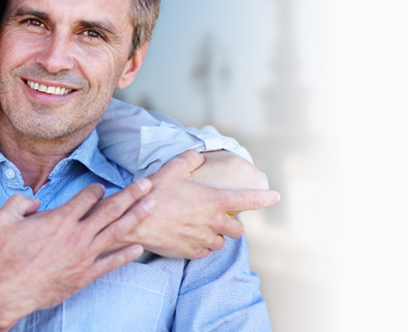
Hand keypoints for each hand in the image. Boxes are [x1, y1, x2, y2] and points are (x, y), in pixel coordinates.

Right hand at [0, 181, 155, 316]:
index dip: (96, 189)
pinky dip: (127, 255)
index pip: (87, 197)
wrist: (6, 290)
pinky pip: (111, 262)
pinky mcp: (85, 274)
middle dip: (131, 194)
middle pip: (111, 209)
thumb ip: (20, 202)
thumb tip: (35, 201)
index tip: (101, 188)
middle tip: (147, 184)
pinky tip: (139, 248)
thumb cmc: (3, 255)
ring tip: (151, 205)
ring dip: (136, 216)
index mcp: (60, 218)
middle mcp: (77, 234)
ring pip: (117, 232)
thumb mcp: (3, 218)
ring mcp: (84, 255)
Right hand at [126, 151, 280, 258]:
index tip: (275, 197)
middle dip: (231, 224)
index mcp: (213, 201)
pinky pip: (205, 252)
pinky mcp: (191, 252)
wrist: (133, 222)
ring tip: (201, 229)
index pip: (248, 199)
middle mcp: (213, 222)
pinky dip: (202, 246)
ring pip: (221, 243)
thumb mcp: (170, 170)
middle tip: (218, 217)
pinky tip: (190, 238)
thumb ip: (188, 160)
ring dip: (216, 236)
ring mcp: (202, 239)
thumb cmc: (152, 196)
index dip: (264, 198)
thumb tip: (197, 155)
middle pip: (237, 229)